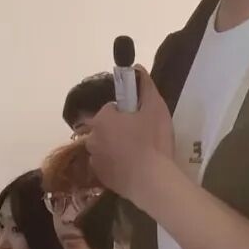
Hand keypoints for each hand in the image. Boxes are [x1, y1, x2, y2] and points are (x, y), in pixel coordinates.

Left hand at [86, 70, 173, 207]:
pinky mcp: (101, 178)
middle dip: (119, 130)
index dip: (127, 113)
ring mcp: (95, 160)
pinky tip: (133, 168)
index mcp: (102, 118)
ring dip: (116, 148)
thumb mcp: (155, 107)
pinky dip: (116, 165)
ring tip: (139, 155)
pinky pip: (107, 165)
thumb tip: (137, 67)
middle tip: (142, 137)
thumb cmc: (153, 140)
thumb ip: (145, 86)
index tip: (141, 120)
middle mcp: (92, 138)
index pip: (111, 109)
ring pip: (105, 147)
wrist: (153, 181)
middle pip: (106, 128)